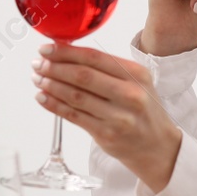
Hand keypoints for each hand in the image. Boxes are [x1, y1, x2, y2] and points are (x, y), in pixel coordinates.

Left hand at [33, 44, 182, 193]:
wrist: (158, 147)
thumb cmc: (143, 110)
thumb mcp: (138, 82)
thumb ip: (108, 69)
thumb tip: (68, 54)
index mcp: (136, 74)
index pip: (95, 58)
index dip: (67, 52)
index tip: (47, 48)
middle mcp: (129, 94)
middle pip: (83, 76)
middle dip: (55, 67)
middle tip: (38, 63)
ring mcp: (118, 116)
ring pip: (75, 96)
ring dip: (51, 85)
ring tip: (37, 79)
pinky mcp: (106, 135)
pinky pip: (73, 116)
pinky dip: (54, 105)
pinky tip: (43, 98)